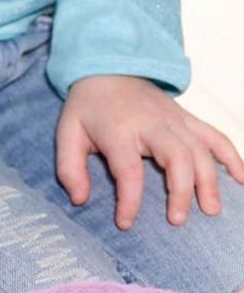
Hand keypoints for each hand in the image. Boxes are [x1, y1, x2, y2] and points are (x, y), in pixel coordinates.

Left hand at [56, 75, 243, 228]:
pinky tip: (242, 179)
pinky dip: (232, 156)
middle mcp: (152, 124)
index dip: (129, 200)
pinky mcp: (188, 118)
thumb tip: (80, 200)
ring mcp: (175, 119)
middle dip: (181, 190)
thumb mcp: (67, 135)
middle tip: (177, 220)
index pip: (128, 170)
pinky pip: (215, 136)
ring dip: (209, 180)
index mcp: (119, 131)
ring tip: (211, 210)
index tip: (126, 224)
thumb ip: (69, 170)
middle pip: (176, 157)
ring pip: (201, 149)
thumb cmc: (87, 109)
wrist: (109, 68)